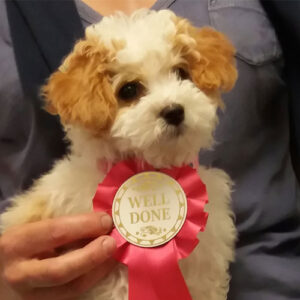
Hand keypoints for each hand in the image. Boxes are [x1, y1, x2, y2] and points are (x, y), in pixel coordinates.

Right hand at [0, 212, 115, 299]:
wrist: (0, 275)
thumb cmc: (19, 247)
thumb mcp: (30, 232)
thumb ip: (57, 228)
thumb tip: (96, 221)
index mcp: (17, 244)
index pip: (55, 232)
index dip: (84, 225)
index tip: (105, 220)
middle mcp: (20, 273)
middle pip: (61, 269)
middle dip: (92, 255)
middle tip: (112, 242)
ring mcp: (28, 296)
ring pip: (70, 289)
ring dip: (97, 271)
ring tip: (113, 256)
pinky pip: (71, 297)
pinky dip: (90, 281)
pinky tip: (102, 269)